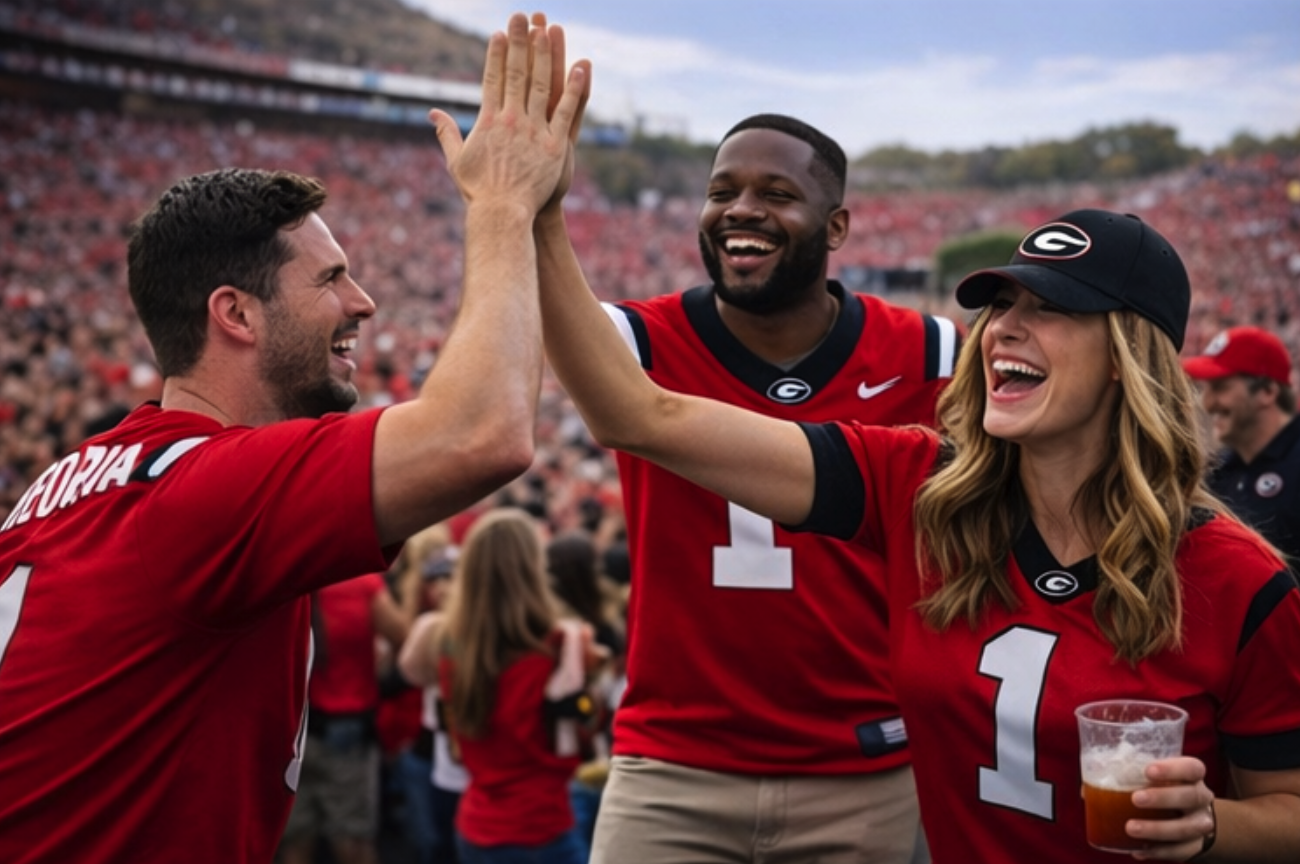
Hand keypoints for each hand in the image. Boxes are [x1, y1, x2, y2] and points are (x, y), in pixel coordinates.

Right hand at [428, 12, 588, 215]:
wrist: (502, 214)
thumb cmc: (478, 192)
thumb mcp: (456, 160)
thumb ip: (446, 133)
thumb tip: (432, 113)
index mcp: (488, 121)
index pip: (492, 79)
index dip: (497, 54)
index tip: (500, 33)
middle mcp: (511, 120)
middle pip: (516, 73)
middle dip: (519, 41)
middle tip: (522, 16)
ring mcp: (534, 130)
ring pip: (541, 84)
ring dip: (545, 55)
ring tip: (548, 29)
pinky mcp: (555, 145)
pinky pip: (566, 111)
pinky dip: (574, 88)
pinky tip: (581, 66)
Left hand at [1124, 757, 1215, 860]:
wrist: (1192, 817)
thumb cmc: (1164, 789)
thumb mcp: (1153, 777)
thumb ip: (1129, 773)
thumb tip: (1092, 776)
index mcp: (1191, 776)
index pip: (1191, 768)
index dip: (1173, 769)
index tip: (1148, 771)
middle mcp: (1200, 798)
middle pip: (1191, 796)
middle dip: (1163, 798)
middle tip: (1136, 799)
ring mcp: (1200, 823)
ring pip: (1187, 828)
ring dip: (1158, 829)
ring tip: (1131, 828)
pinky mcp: (1195, 846)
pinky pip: (1181, 851)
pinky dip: (1158, 851)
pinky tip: (1137, 850)